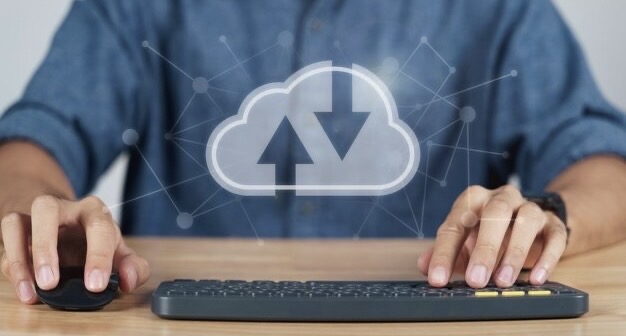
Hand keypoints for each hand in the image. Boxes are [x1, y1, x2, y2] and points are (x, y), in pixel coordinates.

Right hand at [1, 195, 149, 303]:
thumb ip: (133, 266)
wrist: (68, 225)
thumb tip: (128, 280)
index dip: (98, 256)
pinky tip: (25, 288)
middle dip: (46, 247)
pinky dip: (13, 265)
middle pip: (47, 210)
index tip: (95, 285)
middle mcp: (62, 208)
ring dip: (22, 257)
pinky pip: (6, 241)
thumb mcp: (118, 252)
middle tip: (52, 283)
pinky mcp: (16, 230)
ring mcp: (34, 217)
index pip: (98, 226)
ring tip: (34, 289)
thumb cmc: (94, 241)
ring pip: (16, 222)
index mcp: (94, 211)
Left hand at [418, 185, 567, 287]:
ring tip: (503, 280)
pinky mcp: (553, 223)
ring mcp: (529, 208)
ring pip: (525, 222)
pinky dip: (547, 257)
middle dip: (484, 249)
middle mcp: (501, 198)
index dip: (444, 253)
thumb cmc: (489, 233)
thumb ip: (445, 253)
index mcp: (473, 200)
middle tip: (476, 280)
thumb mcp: (464, 242)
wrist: (532, 223)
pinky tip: (536, 277)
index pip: (455, 224)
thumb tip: (424, 266)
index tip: (437, 278)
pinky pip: (555, 235)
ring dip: (514, 252)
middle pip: (494, 214)